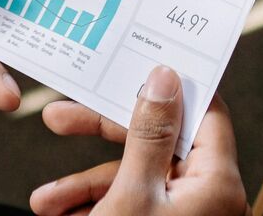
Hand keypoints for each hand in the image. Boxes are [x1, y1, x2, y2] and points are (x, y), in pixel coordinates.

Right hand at [29, 65, 245, 215]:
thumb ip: (147, 132)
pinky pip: (135, 206)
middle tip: (57, 119)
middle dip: (100, 136)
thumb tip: (165, 76)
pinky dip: (97, 206)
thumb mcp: (132, 193)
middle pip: (159, 141)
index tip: (136, 62)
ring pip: (138, 178)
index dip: (172, 83)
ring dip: (85, 183)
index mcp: (218, 182)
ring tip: (44, 201)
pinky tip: (60, 215)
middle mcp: (210, 198)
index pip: (206, 110)